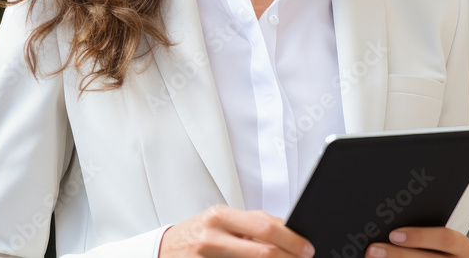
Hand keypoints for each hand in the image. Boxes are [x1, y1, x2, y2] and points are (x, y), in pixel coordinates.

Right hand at [158, 204, 314, 257]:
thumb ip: (250, 224)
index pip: (265, 226)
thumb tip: (286, 230)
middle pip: (263, 251)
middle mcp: (213, 237)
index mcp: (220, 217)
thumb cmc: (195, 235)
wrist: (162, 251)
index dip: (291, 239)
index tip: (306, 248)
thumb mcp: (220, 221)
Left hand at [365, 226, 468, 256]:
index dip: (420, 237)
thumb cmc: (431, 237)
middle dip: (398, 255)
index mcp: (461, 246)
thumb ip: (419, 220)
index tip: (394, 234)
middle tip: (373, 249)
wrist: (436, 252)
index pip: (446, 239)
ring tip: (371, 257)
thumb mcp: (433, 227)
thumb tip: (389, 212)